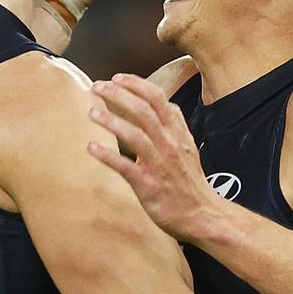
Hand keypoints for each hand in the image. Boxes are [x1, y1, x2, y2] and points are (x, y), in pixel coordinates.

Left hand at [86, 74, 213, 241]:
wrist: (201, 215)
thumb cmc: (190, 182)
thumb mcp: (188, 147)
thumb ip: (176, 125)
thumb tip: (166, 105)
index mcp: (177, 133)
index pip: (157, 98)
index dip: (136, 84)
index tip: (117, 78)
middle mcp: (169, 144)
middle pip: (143, 110)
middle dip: (118, 95)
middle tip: (97, 87)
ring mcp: (159, 164)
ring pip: (135, 134)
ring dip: (111, 121)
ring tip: (92, 113)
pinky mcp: (148, 185)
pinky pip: (126, 167)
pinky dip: (107, 156)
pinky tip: (91, 148)